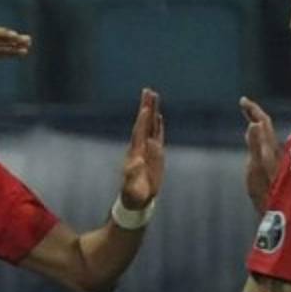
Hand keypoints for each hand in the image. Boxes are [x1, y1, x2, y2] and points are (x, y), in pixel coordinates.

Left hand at [119, 88, 164, 208]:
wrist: (136, 200)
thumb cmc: (133, 196)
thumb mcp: (132, 189)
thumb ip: (132, 177)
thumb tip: (136, 163)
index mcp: (135, 154)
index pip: (139, 133)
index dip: (142, 121)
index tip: (145, 108)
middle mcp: (140, 148)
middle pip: (144, 124)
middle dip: (147, 107)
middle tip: (148, 90)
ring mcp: (147, 150)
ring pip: (150, 126)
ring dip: (152, 111)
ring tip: (153, 96)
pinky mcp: (155, 154)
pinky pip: (157, 135)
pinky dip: (158, 125)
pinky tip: (159, 116)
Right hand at [239, 96, 280, 213]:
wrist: (279, 209)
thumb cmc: (267, 191)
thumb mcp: (257, 167)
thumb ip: (256, 145)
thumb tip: (254, 124)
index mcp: (269, 148)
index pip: (263, 121)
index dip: (253, 109)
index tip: (242, 100)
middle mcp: (273, 151)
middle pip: (266, 127)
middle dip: (254, 114)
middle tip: (243, 105)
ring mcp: (273, 160)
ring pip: (267, 137)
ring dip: (257, 125)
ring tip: (249, 119)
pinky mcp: (270, 168)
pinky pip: (265, 146)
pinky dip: (258, 139)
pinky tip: (258, 145)